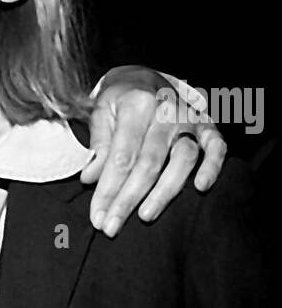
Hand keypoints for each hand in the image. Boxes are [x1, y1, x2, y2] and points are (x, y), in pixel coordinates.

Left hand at [83, 67, 226, 234]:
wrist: (145, 79)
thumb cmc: (121, 102)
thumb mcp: (102, 114)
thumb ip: (99, 146)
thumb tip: (91, 179)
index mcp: (137, 105)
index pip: (121, 157)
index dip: (108, 190)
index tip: (97, 217)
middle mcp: (166, 111)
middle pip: (148, 164)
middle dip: (128, 199)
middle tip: (112, 227)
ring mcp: (190, 119)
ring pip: (182, 160)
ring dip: (164, 192)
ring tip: (145, 216)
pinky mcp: (208, 126)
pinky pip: (216, 147)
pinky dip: (213, 166)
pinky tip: (200, 187)